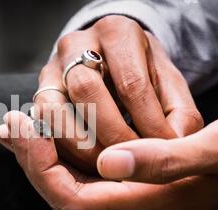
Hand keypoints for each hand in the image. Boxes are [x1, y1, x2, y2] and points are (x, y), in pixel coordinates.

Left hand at [0, 110, 217, 209]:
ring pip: (75, 183)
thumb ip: (164, 162)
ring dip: (47, 155)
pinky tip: (61, 131)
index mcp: (148, 205)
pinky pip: (92, 174)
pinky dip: (69, 153)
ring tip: (27, 124)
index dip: (38, 164)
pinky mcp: (145, 184)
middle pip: (64, 192)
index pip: (70, 197)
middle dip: (33, 159)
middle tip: (14, 123)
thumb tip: (109, 162)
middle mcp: (137, 207)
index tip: (23, 126)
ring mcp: (140, 198)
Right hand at [35, 15, 202, 171]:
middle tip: (133, 164)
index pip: (131, 83)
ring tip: (109, 168)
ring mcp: (51, 68)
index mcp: (117, 33)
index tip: (161, 154)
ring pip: (54, 111)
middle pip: (86, 91)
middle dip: (112, 137)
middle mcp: (77, 44)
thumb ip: (180, 114)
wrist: (109, 60)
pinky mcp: (38, 92)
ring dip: (82, 148)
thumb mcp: (169, 85)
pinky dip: (63, 150)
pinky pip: (42, 126)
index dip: (147, 125)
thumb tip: (174, 148)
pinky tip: (85, 165)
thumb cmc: (143, 74)